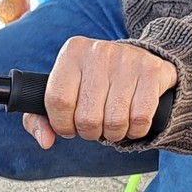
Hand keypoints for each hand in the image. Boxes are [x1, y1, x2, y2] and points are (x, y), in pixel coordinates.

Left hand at [26, 37, 179, 148]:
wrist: (138, 61)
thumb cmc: (93, 83)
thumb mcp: (62, 93)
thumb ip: (40, 119)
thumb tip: (46, 140)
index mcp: (72, 52)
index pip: (58, 101)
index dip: (62, 124)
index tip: (69, 127)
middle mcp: (98, 51)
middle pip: (86, 117)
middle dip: (89, 132)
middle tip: (94, 125)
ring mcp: (127, 59)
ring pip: (114, 122)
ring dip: (113, 134)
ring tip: (112, 123)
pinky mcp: (151, 71)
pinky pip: (140, 119)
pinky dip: (135, 130)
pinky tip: (131, 121)